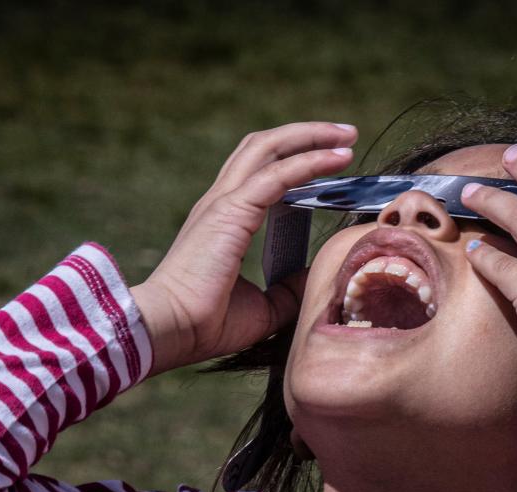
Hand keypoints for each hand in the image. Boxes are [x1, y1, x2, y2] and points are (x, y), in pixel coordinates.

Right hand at [131, 122, 357, 374]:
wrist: (170, 331)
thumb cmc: (205, 325)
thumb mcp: (262, 308)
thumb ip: (287, 292)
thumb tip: (313, 278)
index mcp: (224, 220)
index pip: (260, 171)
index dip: (295, 159)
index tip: (333, 160)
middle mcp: (221, 202)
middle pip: (264, 147)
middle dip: (306, 135)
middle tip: (345, 135)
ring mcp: (223, 202)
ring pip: (269, 148)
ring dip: (312, 137)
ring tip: (347, 136)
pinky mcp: (230, 210)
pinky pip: (278, 174)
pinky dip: (310, 161)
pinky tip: (339, 157)